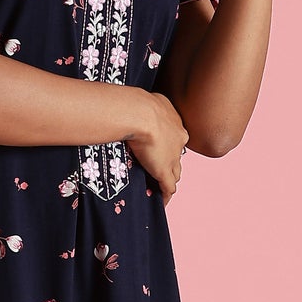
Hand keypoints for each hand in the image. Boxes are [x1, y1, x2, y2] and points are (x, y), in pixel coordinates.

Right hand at [126, 89, 188, 206]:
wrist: (139, 113)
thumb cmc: (135, 104)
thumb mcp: (141, 100)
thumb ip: (138, 106)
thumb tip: (123, 104)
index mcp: (173, 121)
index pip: (173, 137)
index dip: (167, 144)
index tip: (158, 147)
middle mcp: (178, 139)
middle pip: (177, 155)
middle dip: (171, 162)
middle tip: (159, 168)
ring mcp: (172, 156)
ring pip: (175, 172)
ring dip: (169, 179)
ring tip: (161, 186)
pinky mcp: (164, 171)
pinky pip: (168, 187)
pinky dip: (166, 195)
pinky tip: (162, 201)